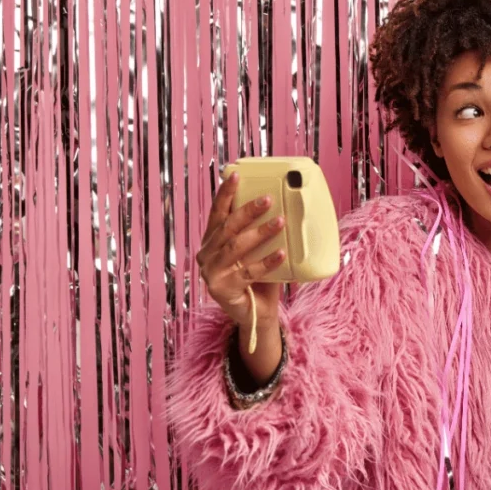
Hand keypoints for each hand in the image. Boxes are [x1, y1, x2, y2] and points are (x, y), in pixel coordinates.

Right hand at [196, 173, 286, 329]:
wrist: (255, 314)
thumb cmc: (258, 279)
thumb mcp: (256, 253)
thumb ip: (259, 234)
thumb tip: (282, 209)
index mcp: (212, 242)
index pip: (217, 213)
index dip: (225, 193)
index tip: (235, 175)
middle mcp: (207, 255)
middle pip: (227, 227)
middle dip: (247, 211)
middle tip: (268, 199)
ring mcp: (212, 273)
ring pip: (236, 247)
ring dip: (259, 233)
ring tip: (279, 222)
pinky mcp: (222, 289)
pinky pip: (248, 271)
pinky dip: (266, 261)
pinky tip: (281, 253)